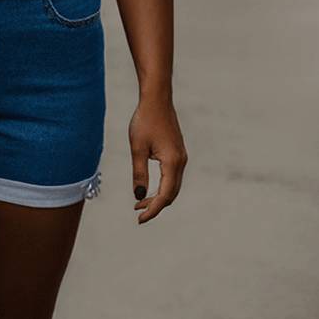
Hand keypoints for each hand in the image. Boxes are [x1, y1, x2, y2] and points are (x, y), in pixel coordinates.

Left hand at [129, 94, 187, 223]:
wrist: (157, 99)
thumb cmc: (145, 121)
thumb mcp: (137, 148)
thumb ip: (139, 173)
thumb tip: (139, 196)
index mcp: (172, 163)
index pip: (165, 195)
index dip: (153, 210)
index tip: (139, 219)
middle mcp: (181, 162)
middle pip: (171, 194)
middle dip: (156, 205)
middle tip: (137, 213)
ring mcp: (181, 157)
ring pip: (172, 186)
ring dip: (159, 196)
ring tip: (140, 203)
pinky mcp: (177, 152)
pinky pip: (172, 177)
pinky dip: (162, 186)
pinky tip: (149, 186)